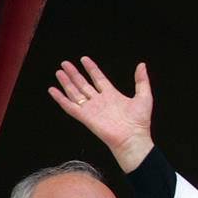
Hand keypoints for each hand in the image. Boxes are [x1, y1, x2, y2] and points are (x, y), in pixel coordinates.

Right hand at [49, 57, 154, 171]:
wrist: (133, 138)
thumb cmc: (139, 122)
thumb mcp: (144, 96)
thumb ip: (142, 80)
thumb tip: (142, 65)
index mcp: (112, 95)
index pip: (98, 78)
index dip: (91, 68)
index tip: (84, 59)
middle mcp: (100, 101)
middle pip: (83, 84)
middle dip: (74, 73)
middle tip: (65, 63)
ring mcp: (91, 109)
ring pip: (75, 93)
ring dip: (66, 82)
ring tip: (59, 72)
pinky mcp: (85, 117)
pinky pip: (70, 106)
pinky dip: (60, 99)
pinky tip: (52, 90)